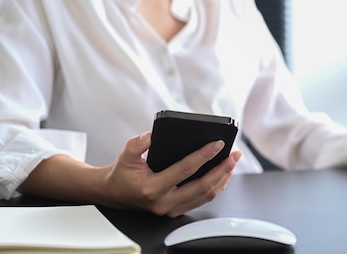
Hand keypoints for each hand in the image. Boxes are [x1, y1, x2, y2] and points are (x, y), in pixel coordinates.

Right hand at [101, 132, 241, 216]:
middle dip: (222, 169)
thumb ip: (138, 143)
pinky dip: (215, 187)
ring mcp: (171, 209)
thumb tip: (154, 135)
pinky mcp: (175, 210)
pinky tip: (222, 174)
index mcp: (152, 188)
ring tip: (232, 162)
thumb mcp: (125, 154)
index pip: (185, 170)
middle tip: (234, 154)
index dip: (203, 156)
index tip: (217, 144)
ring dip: (222, 178)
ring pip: (205, 196)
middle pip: (202, 187)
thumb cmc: (121, 173)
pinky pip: (201, 199)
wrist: (112, 193)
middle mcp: (164, 202)